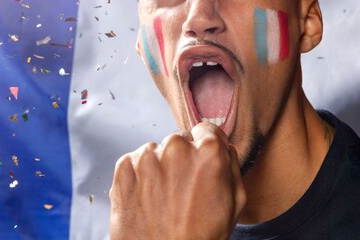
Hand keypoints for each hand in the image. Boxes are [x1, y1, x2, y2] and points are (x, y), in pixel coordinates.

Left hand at [110, 122, 245, 239]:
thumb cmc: (200, 237)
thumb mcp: (235, 203)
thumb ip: (231, 166)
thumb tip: (224, 147)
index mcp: (207, 151)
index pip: (206, 130)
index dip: (206, 147)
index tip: (201, 162)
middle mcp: (176, 146)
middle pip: (180, 140)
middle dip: (182, 159)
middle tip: (183, 189)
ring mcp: (147, 156)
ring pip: (157, 151)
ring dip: (160, 167)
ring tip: (164, 199)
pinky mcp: (124, 167)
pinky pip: (135, 162)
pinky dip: (139, 176)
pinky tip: (148, 199)